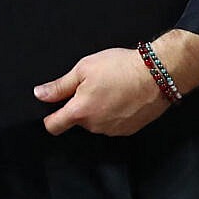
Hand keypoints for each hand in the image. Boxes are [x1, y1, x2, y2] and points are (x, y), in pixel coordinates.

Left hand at [32, 45, 171, 137]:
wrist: (157, 74)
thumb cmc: (121, 68)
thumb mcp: (84, 69)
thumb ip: (60, 86)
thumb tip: (40, 94)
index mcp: (80, 112)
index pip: (54, 126)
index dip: (50, 117)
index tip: (53, 108)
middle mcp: (95, 126)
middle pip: (77, 121)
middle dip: (79, 107)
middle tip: (91, 86)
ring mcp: (113, 130)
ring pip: (96, 123)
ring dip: (97, 110)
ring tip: (110, 89)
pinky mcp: (129, 130)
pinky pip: (113, 124)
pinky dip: (113, 113)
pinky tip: (122, 97)